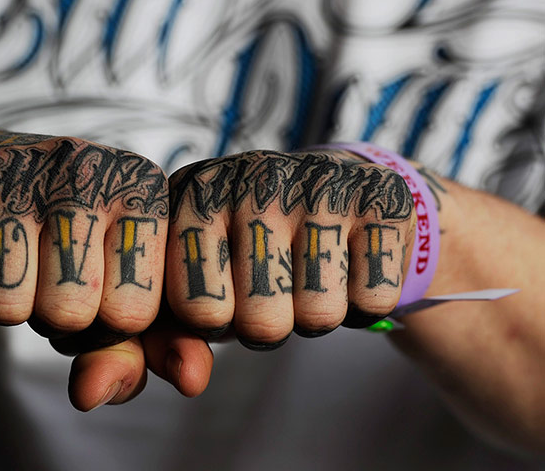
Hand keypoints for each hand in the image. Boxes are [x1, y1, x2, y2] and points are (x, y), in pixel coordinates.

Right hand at [0, 123, 168, 352]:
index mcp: (144, 187)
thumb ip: (159, 346)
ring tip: (15, 260)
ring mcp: (14, 166)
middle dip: (56, 318)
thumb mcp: (119, 292)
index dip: (108, 323)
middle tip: (50, 275)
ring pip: (8, 307)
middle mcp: (86, 165)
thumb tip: (191, 381)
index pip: (135, 313)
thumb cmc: (63, 247)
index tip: (101, 289)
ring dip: (8, 305)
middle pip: (71, 313)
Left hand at [165, 148, 415, 347]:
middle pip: (261, 322)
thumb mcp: (198, 283)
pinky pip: (374, 300)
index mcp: (195, 194)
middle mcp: (254, 176)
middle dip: (268, 325)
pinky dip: (364, 304)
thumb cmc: (246, 251)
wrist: (328, 195)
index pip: (196, 308)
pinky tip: (350, 264)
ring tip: (309, 274)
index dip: (217, 322)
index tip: (225, 293)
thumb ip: (175, 338)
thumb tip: (190, 380)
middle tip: (273, 287)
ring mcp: (320, 181)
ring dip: (316, 315)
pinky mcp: (382, 197)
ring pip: (320, 315)